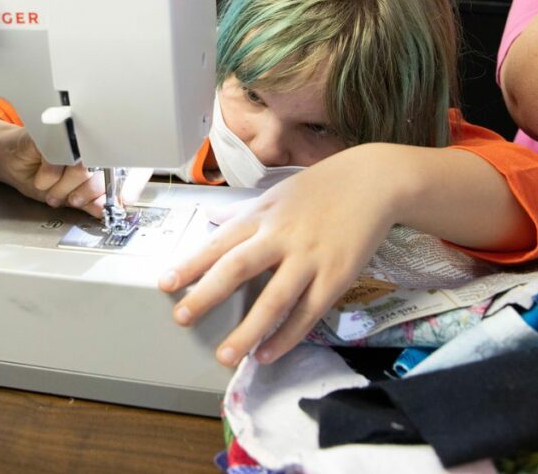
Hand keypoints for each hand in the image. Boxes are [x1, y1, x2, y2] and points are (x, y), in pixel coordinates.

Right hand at [0, 126, 151, 217]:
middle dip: (84, 195)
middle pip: (103, 174)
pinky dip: (48, 176)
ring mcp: (73, 136)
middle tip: (71, 198)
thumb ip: (91, 201)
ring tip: (54, 188)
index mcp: (103, 158)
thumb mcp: (70, 195)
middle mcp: (92, 144)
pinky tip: (43, 176)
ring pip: (81, 168)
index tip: (123, 200)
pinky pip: (57, 159)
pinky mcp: (52, 132)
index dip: (132, 186)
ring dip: (62, 188)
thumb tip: (106, 209)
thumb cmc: (44, 174)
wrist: (14, 159)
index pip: (131, 167)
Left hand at [158, 145, 399, 366]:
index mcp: (261, 216)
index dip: (191, 264)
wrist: (373, 181)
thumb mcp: (275, 194)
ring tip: (226, 355)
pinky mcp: (336, 276)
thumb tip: (212, 221)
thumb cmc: (319, 189)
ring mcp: (309, 258)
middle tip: (182, 317)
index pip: (219, 242)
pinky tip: (267, 353)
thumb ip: (244, 215)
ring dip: (248, 330)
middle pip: (238, 268)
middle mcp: (281, 236)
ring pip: (274, 299)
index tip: (165, 283)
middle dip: (207, 294)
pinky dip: (287, 336)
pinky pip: (308, 313)